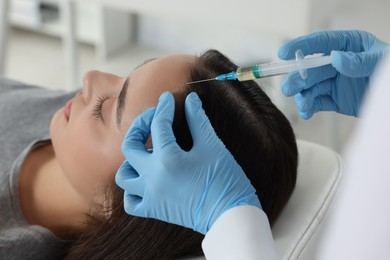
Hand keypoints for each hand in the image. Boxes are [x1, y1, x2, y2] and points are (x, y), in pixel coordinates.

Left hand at [115, 92, 259, 233]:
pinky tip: (145, 180)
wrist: (231, 216)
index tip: (167, 99)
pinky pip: (131, 202)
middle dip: (139, 126)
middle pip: (130, 146)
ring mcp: (151, 196)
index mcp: (168, 159)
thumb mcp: (212, 146)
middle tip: (153, 119)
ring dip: (131, 160)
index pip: (159, 125)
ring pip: (123, 175)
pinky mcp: (155, 210)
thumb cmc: (225, 181)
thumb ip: (198, 120)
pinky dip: (132, 190)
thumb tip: (191, 100)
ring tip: (147, 153)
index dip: (163, 107)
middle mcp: (153, 177)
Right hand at [278, 30, 388, 118]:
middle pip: (311, 68)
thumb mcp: (382, 64)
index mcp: (349, 45)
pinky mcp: (335, 100)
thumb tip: (336, 58)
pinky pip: (317, 103)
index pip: (322, 43)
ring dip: (303, 96)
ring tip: (303, 105)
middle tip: (289, 88)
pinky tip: (306, 113)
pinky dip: (309, 108)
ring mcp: (335, 82)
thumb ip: (360, 61)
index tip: (284, 53)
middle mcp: (338, 63)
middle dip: (298, 78)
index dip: (301, 46)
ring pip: (311, 88)